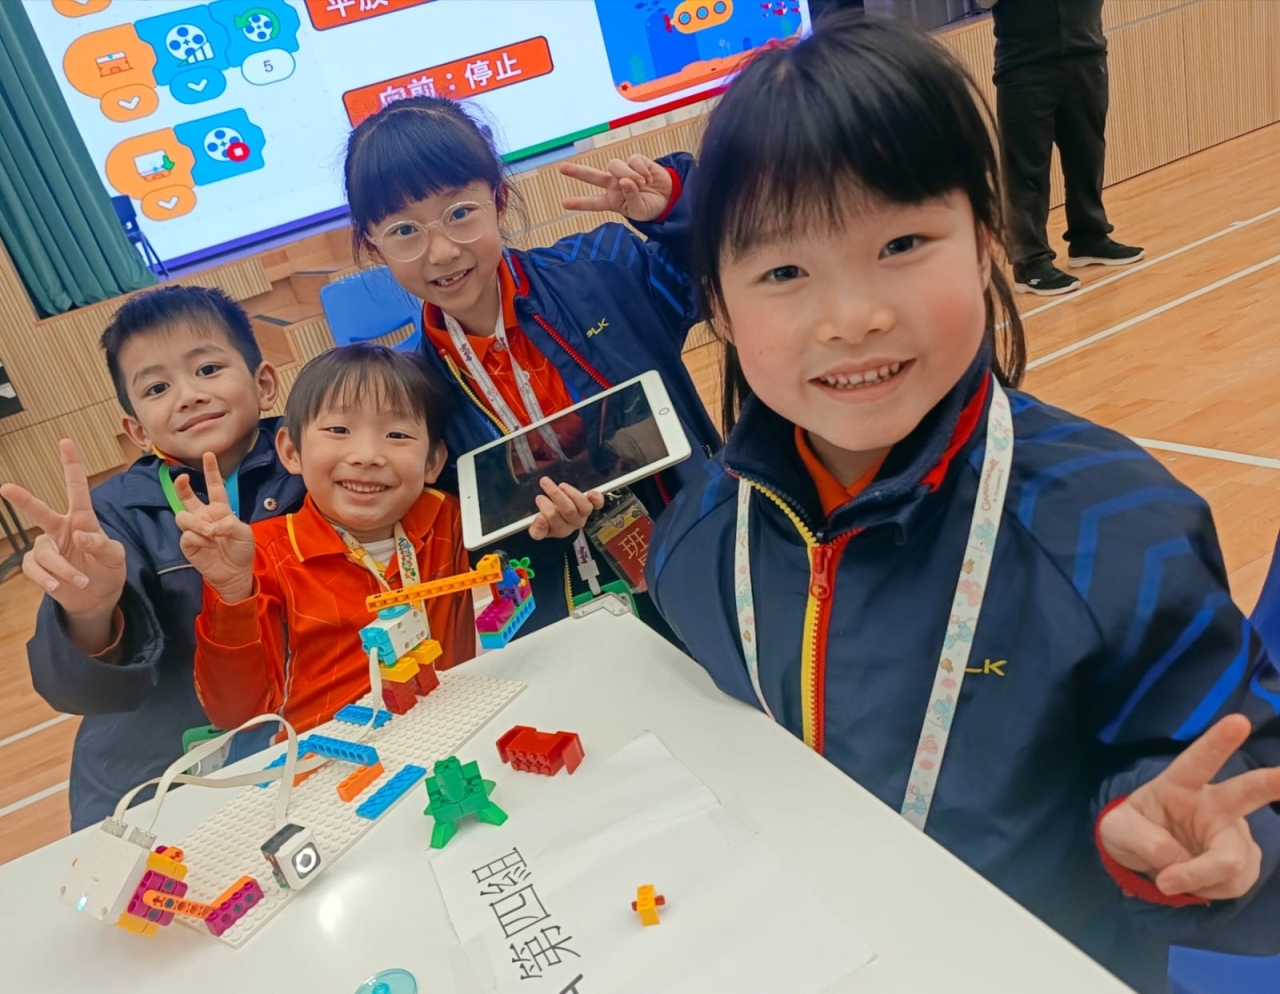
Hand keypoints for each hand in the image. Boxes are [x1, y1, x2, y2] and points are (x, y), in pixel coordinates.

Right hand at [0, 440, 125, 650]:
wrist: (97, 596)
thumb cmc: (108, 568)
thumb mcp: (115, 556)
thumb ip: (101, 545)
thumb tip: (80, 535)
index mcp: (82, 519)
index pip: (77, 489)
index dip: (71, 465)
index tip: (65, 441)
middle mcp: (60, 528)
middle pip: (40, 511)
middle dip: (23, 500)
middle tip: (5, 488)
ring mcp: (47, 547)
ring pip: (45, 554)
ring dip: (64, 569)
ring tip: (81, 580)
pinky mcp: (38, 566)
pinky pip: (36, 569)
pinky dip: (48, 578)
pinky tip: (57, 585)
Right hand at [173, 453, 255, 602]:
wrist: (235, 573)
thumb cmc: (242, 550)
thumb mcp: (243, 533)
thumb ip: (228, 523)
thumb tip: (210, 524)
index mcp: (221, 509)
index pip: (215, 487)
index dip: (211, 471)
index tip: (209, 454)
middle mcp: (205, 516)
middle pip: (188, 497)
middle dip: (182, 486)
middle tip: (181, 478)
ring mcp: (194, 529)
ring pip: (183, 516)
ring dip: (196, 523)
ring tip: (209, 533)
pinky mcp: (187, 543)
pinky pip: (186, 535)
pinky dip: (198, 539)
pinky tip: (207, 545)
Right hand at [528, 479, 603, 540]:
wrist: (562, 518)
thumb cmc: (549, 520)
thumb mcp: (539, 528)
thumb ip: (536, 529)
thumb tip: (540, 519)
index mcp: (558, 530)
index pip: (553, 526)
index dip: (545, 515)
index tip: (539, 503)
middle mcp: (573, 524)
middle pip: (568, 511)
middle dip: (556, 494)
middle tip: (544, 482)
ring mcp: (583, 515)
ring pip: (584, 506)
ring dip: (572, 493)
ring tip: (561, 485)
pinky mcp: (591, 505)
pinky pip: (598, 504)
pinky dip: (596, 499)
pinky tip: (590, 493)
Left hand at [560, 155, 673, 221]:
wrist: (669, 198)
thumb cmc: (651, 207)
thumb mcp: (640, 211)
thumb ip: (631, 198)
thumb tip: (625, 180)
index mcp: (613, 201)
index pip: (593, 202)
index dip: (579, 203)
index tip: (564, 203)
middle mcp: (614, 185)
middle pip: (593, 176)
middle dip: (578, 172)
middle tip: (562, 168)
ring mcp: (624, 171)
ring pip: (615, 165)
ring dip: (629, 174)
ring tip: (642, 184)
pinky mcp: (635, 161)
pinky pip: (633, 160)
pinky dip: (642, 169)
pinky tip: (648, 178)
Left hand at [1099, 714, 1279, 899]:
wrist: (1143, 860)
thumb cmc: (1132, 831)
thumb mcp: (1119, 831)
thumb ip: (1144, 841)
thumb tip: (1179, 861)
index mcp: (1179, 784)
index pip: (1198, 761)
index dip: (1218, 742)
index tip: (1238, 721)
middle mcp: (1213, 803)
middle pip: (1246, 793)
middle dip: (1272, 783)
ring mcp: (1233, 831)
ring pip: (1232, 859)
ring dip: (1200, 877)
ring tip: (1169, 877)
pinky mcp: (1244, 859)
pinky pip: (1233, 882)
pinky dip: (1208, 889)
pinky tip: (1194, 881)